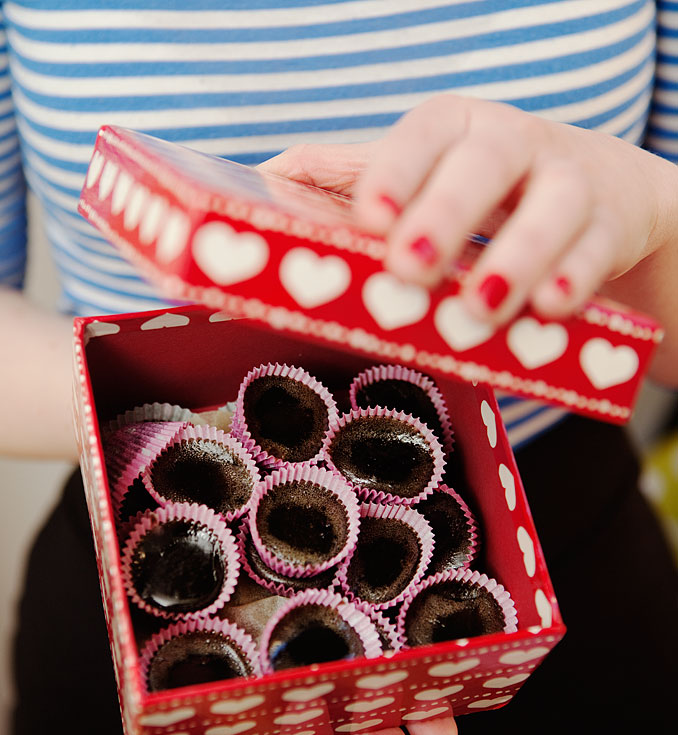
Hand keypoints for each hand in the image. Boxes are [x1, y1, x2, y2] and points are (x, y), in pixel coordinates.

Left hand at [261, 94, 677, 384]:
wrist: (596, 193)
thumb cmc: (486, 190)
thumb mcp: (421, 175)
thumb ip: (350, 178)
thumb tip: (262, 179)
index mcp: (454, 130)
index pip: (423, 135)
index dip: (396, 172)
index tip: (369, 218)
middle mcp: (512, 143)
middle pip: (486, 161)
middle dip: (447, 211)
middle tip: (410, 266)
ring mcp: (568, 180)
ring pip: (553, 203)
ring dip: (518, 254)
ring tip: (481, 303)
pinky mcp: (609, 223)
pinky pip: (597, 247)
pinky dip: (575, 277)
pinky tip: (550, 309)